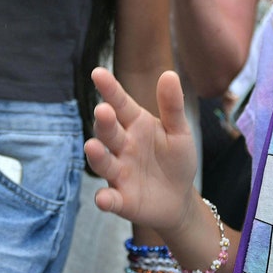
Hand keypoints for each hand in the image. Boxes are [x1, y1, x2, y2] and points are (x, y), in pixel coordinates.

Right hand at [83, 67, 197, 232]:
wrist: (179, 198)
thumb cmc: (175, 159)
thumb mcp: (179, 131)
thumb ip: (172, 106)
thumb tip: (169, 73)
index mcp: (135, 124)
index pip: (120, 103)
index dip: (109, 89)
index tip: (98, 72)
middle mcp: (121, 146)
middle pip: (109, 131)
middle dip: (104, 122)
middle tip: (103, 111)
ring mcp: (119, 172)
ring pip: (103, 162)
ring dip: (96, 155)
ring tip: (92, 146)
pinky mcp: (121, 199)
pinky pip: (110, 198)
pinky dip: (105, 199)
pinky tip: (104, 199)